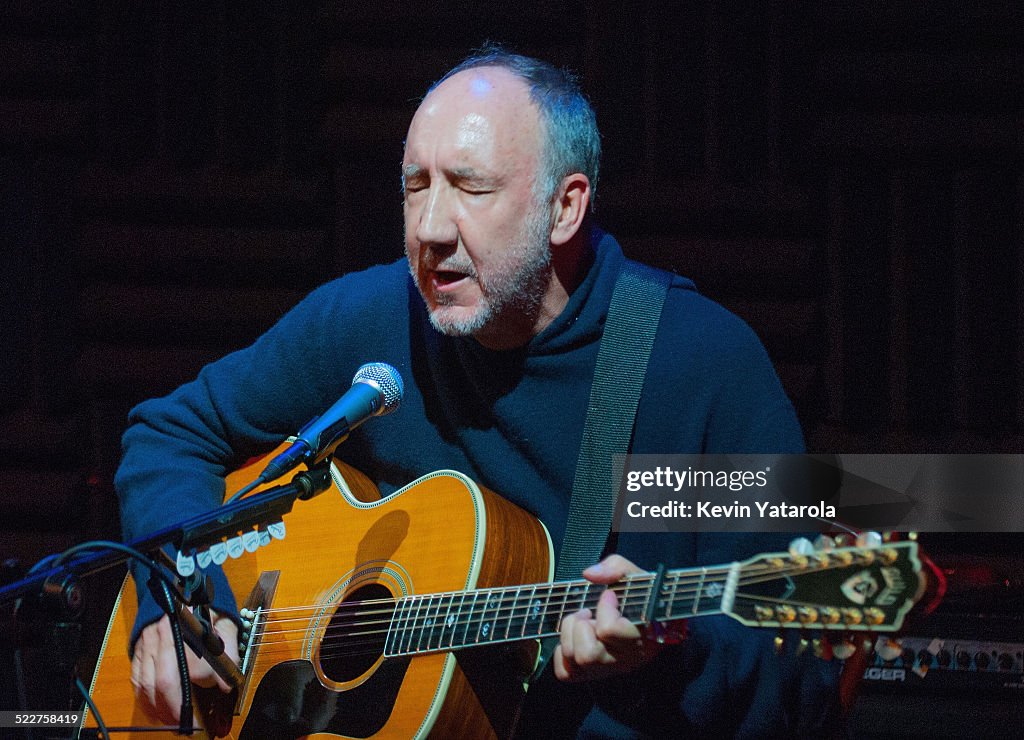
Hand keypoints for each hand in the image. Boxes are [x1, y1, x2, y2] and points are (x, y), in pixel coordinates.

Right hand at [130, 609, 239, 723]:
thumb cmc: (206, 608)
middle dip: (179, 708)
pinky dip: (145, 701)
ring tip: (175, 722)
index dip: (209, 681)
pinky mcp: (138, 650)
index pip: (197, 663)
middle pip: (167, 680)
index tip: (222, 690)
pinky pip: (137, 681)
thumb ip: (230, 653)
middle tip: (191, 724)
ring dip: (160, 710)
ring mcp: (148, 643)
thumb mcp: (226, 624)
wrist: (181, 588)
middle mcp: (165, 634)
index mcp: (190, 624)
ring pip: (148, 685)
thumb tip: (228, 685)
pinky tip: (157, 711)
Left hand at [553, 554, 662, 681]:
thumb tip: (589, 574)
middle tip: (589, 613)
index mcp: (642, 638)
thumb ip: (616, 568)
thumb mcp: (636, 576)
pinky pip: (565, 672)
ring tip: (584, 622)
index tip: (609, 596)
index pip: (609, 630)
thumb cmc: (643, 599)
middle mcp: (625, 661)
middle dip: (581, 626)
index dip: (604, 608)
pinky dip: (563, 653)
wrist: (650, 619)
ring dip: (571, 635)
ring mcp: (607, 670)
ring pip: (576, 661)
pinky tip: (575, 638)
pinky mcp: (590, 674)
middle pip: (588, 654)